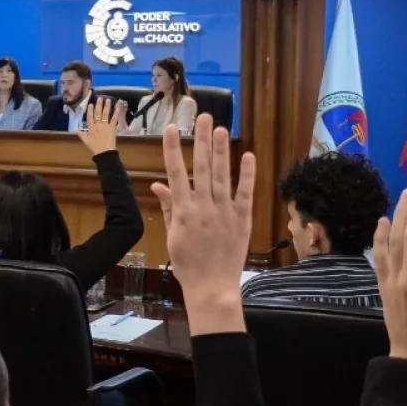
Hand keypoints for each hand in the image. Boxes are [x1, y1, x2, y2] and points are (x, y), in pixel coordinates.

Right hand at [80, 96, 123, 154]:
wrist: (104, 152)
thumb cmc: (95, 147)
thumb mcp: (86, 141)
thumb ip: (81, 135)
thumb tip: (75, 130)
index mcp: (91, 128)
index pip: (90, 117)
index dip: (90, 110)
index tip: (90, 104)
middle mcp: (98, 125)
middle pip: (98, 113)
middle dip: (99, 105)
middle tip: (100, 98)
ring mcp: (105, 126)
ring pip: (105, 114)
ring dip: (107, 106)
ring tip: (108, 99)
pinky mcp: (112, 127)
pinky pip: (114, 118)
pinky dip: (116, 112)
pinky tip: (117, 107)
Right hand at [149, 113, 255, 334]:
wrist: (212, 287)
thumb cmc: (188, 265)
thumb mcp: (172, 236)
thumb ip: (168, 208)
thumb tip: (159, 185)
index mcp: (183, 211)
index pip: (176, 173)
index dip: (173, 149)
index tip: (171, 129)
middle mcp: (203, 207)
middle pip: (202, 168)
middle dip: (201, 141)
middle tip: (203, 118)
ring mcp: (224, 212)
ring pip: (221, 176)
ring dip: (221, 151)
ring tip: (220, 128)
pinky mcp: (242, 219)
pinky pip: (245, 193)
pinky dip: (247, 175)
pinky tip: (247, 155)